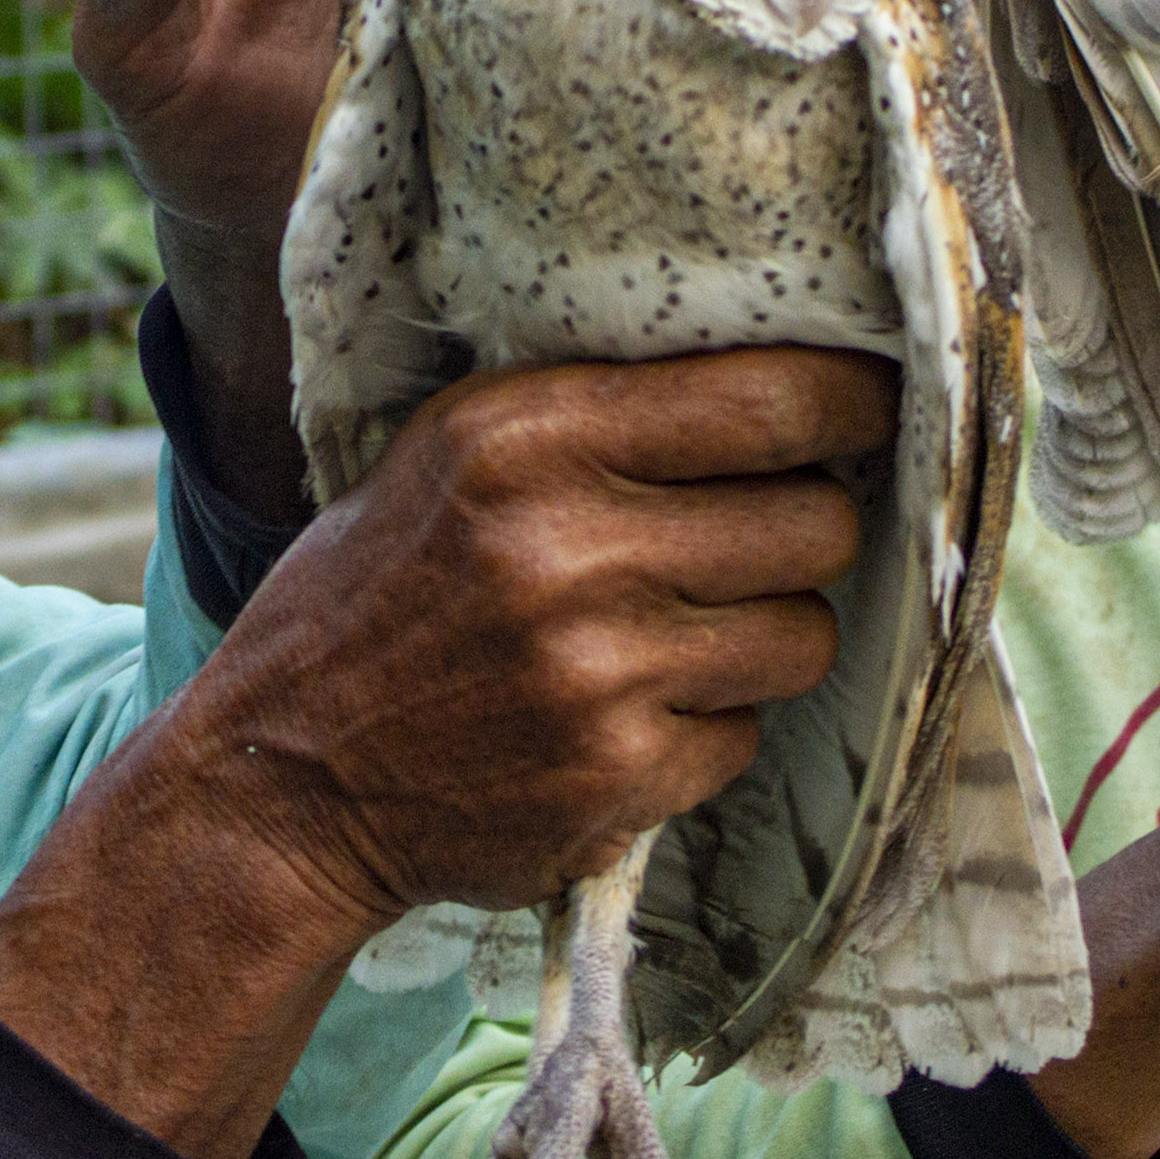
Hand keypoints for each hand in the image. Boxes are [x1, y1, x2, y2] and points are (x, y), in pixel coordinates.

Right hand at [0, 344, 893, 1158]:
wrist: (284, 777)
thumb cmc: (381, 590)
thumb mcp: (453, 450)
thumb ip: (601, 409)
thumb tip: (791, 378)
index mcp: (527, 434)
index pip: (770, 401)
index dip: (855, 405)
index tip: (875, 409)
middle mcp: (565, 545)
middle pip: (815, 524)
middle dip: (811, 530)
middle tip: (767, 534)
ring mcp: (596, 673)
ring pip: (802, 636)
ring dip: (768, 636)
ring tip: (688, 631)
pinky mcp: (615, 781)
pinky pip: (745, 737)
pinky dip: (708, 728)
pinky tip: (631, 713)